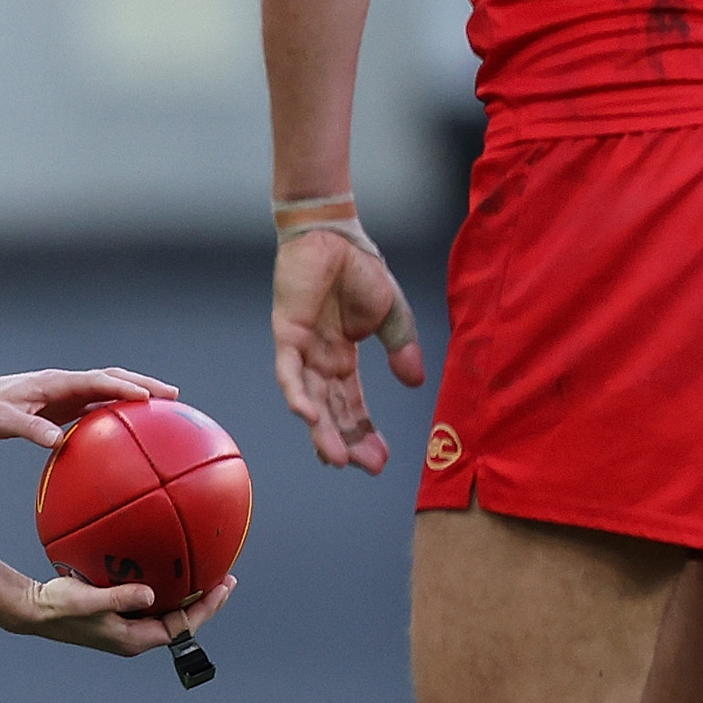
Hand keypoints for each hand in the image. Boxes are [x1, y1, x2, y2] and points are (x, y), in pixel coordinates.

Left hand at [0, 366, 176, 445]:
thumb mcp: (4, 422)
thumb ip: (30, 429)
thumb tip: (57, 442)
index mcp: (55, 382)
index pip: (95, 381)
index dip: (121, 387)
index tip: (146, 397)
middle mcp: (66, 382)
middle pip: (112, 378)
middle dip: (143, 384)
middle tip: (173, 396)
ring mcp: (68, 391)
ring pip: (109, 388)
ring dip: (136, 393)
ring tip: (167, 406)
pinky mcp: (66, 403)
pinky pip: (99, 403)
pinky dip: (120, 408)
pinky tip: (136, 424)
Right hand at [11, 571, 237, 656]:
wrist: (35, 611)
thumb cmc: (58, 607)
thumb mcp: (89, 601)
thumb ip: (119, 598)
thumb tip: (150, 593)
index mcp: (134, 639)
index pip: (182, 628)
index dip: (206, 608)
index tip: (222, 587)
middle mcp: (136, 636)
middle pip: (182, 622)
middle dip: (206, 602)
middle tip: (225, 579)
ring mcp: (128, 628)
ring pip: (168, 614)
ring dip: (188, 596)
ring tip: (206, 575)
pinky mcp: (120, 616)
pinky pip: (153, 605)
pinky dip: (167, 590)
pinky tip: (168, 572)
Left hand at [271, 221, 422, 474]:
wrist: (334, 234)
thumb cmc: (359, 270)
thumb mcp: (393, 316)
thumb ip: (402, 349)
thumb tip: (416, 383)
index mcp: (343, 358)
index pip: (353, 405)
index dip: (365, 432)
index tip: (380, 460)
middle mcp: (320, 361)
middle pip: (333, 411)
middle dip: (347, 441)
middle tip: (366, 468)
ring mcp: (302, 351)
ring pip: (310, 401)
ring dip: (322, 430)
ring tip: (336, 459)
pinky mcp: (287, 334)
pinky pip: (290, 372)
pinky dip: (297, 394)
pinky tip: (308, 417)